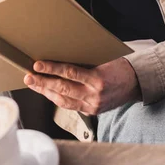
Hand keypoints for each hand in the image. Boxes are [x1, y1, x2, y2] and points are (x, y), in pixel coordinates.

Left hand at [23, 57, 140, 114]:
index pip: (70, 72)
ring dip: (46, 92)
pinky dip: (57, 99)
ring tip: (33, 84)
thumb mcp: (103, 59)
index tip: (38, 64)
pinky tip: (47, 92)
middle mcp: (94, 94)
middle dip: (43, 82)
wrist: (136, 83)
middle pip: (63, 88)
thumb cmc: (119, 66)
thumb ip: (84, 60)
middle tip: (29, 76)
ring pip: (63, 100)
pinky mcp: (92, 111)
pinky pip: (70, 106)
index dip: (52, 68)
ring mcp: (93, 104)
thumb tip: (61, 54)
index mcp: (98, 78)